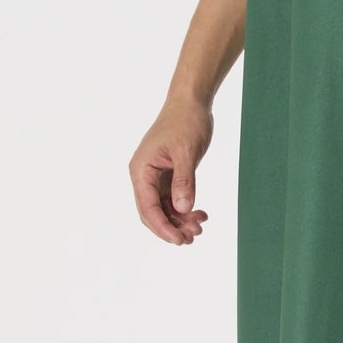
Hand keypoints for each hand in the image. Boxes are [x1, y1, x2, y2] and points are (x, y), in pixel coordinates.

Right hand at [130, 95, 212, 244]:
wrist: (191, 103)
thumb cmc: (186, 121)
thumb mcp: (187, 152)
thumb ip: (184, 181)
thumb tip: (182, 209)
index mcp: (141, 170)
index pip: (148, 207)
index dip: (162, 227)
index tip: (179, 240)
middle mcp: (144, 175)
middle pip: (153, 212)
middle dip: (171, 227)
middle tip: (192, 237)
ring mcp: (155, 176)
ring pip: (164, 208)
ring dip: (180, 220)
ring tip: (200, 227)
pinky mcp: (168, 175)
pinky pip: (173, 199)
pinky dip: (185, 209)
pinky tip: (201, 214)